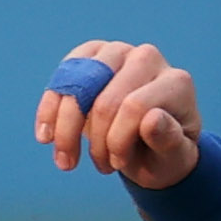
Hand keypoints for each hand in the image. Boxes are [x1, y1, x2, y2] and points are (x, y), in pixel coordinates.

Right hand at [35, 40, 202, 189]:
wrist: (148, 142)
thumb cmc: (164, 152)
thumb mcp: (173, 157)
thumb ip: (168, 141)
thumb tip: (152, 119)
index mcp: (175, 82)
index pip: (135, 107)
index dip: (118, 141)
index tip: (118, 166)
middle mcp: (147, 58)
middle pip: (104, 100)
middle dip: (94, 141)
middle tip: (98, 168)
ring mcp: (117, 52)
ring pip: (78, 87)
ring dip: (65, 130)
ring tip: (65, 162)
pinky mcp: (90, 54)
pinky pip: (62, 79)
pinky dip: (49, 110)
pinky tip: (45, 137)